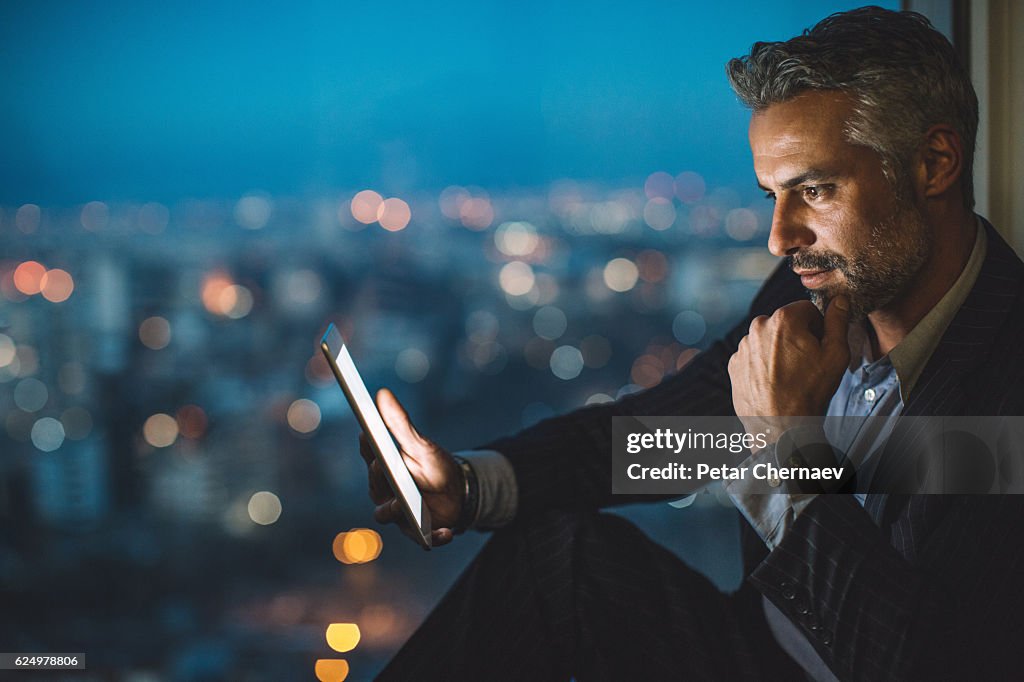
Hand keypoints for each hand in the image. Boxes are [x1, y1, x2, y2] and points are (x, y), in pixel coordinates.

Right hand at [358, 388, 463, 546]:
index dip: (367, 445)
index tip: (366, 433)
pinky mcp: (418, 532)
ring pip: (386, 515)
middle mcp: (385, 492)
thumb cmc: (434, 466)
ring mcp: (398, 514)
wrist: (458, 493)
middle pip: (374, 486)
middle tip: (380, 464)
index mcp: (383, 468)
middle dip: (377, 477)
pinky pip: (423, 538)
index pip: (369, 454)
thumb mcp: (420, 444)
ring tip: (402, 505)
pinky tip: (446, 532)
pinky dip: (434, 537)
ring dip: (394, 511)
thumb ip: (400, 423)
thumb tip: (382, 393)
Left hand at [728, 296, 849, 444]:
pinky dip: (763, 364)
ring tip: (789, 375)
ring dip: (778, 350)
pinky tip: (774, 382)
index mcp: (783, 319)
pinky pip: (753, 356)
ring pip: (767, 340)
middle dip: (796, 337)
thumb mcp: (835, 354)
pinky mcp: (734, 364)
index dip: (818, 327)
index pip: (806, 310)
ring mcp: (743, 346)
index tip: (819, 346)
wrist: (779, 426)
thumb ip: (837, 321)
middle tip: (806, 363)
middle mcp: (757, 327)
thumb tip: (840, 300)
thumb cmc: (809, 391)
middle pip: (785, 323)